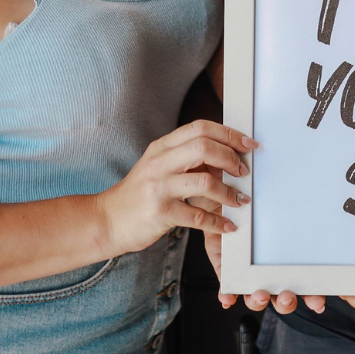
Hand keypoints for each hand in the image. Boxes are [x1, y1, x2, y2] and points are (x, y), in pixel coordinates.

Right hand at [97, 120, 253, 254]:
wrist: (106, 221)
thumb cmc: (140, 193)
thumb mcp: (159, 165)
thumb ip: (187, 156)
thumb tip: (227, 153)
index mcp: (162, 147)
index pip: (200, 128)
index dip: (228, 133)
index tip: (248, 144)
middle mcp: (159, 163)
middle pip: (204, 147)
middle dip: (231, 158)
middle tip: (244, 171)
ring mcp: (158, 188)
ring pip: (205, 181)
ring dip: (229, 192)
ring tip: (240, 200)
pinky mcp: (160, 214)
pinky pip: (198, 215)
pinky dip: (218, 221)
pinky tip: (227, 225)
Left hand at [198, 196, 324, 315]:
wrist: (232, 199)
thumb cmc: (263, 205)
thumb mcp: (283, 211)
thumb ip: (299, 217)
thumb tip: (323, 220)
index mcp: (288, 262)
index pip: (304, 285)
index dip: (311, 297)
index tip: (319, 301)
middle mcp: (270, 271)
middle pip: (282, 297)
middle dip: (286, 302)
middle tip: (287, 297)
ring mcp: (248, 273)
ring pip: (256, 297)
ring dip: (259, 301)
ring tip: (260, 295)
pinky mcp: (226, 269)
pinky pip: (227, 287)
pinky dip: (228, 295)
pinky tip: (229, 298)